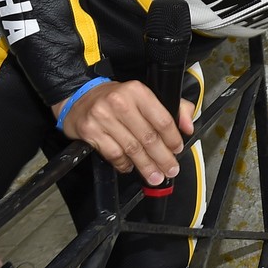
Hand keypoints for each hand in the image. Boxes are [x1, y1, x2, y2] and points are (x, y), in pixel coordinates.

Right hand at [58, 79, 195, 185]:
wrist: (79, 96)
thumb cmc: (116, 98)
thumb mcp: (145, 95)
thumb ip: (173, 108)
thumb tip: (188, 127)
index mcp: (138, 91)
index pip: (162, 119)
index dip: (173, 139)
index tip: (177, 150)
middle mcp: (120, 102)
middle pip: (148, 137)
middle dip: (162, 158)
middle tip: (170, 170)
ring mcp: (102, 117)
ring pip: (132, 148)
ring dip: (146, 166)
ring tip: (155, 176)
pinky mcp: (90, 131)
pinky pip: (113, 154)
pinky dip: (124, 164)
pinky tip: (131, 167)